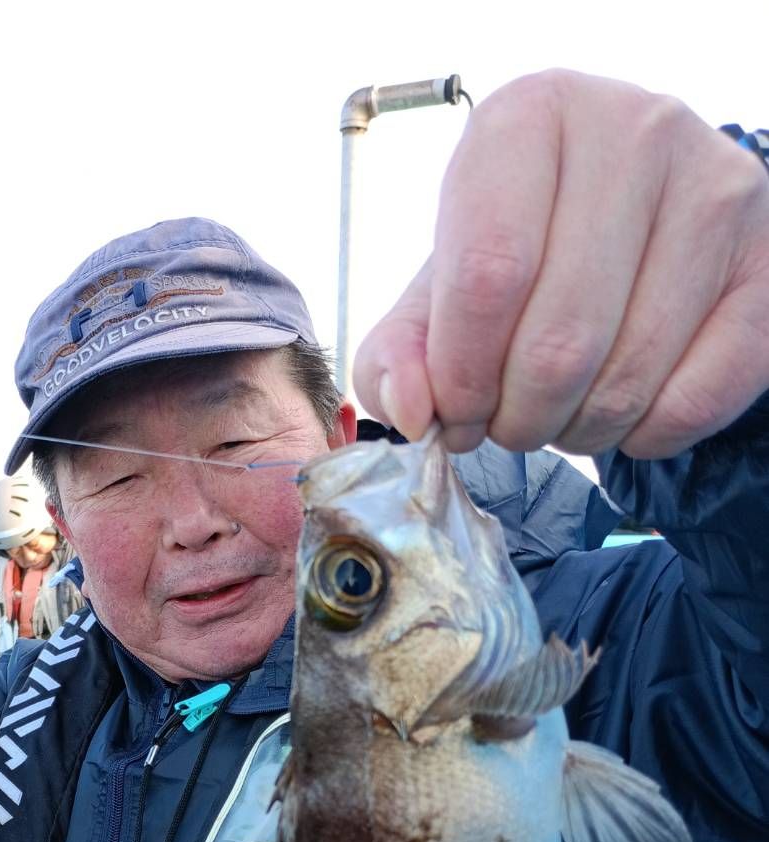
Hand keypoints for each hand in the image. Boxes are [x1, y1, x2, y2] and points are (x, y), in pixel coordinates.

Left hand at [354, 70, 768, 458]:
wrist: (640, 228)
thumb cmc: (526, 254)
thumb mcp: (442, 288)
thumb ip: (398, 351)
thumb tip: (407, 411)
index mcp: (530, 117)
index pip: (490, 276)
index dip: (462, 376)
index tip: (452, 412)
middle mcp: (633, 132)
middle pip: (558, 342)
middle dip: (515, 418)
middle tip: (505, 420)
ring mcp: (717, 191)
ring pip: (626, 380)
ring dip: (576, 431)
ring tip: (560, 409)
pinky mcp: (767, 264)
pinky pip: (692, 402)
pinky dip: (642, 437)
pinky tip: (624, 406)